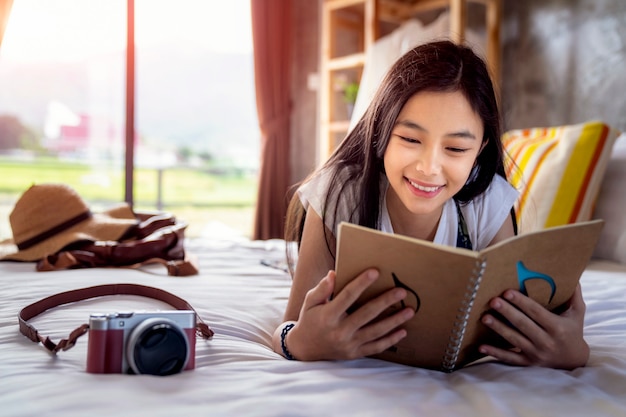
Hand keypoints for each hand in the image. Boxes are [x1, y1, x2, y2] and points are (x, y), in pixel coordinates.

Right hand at [284, 269, 414, 360]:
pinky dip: (390, 340)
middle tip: (401, 291)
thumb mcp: (310, 302)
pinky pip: (375, 347)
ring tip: (409, 310)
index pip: (347, 296)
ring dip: (394, 321)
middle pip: (366, 314)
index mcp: (328, 315)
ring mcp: (348, 344)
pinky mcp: (354, 353)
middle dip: (385, 301)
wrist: (304, 348)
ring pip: (375, 332)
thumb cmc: (309, 320)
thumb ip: (322, 289)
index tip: (375, 272)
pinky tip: (403, 331)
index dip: (361, 283)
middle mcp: (339, 331)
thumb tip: (334, 274)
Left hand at [478, 284, 588, 368]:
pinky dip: (495, 353)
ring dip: (498, 328)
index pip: (536, 312)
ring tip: (485, 317)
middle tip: (493, 301)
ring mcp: (536, 353)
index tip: (507, 292)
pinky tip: (481, 346)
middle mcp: (547, 341)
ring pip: (514, 340)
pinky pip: (510, 358)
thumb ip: (573, 295)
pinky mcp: (528, 363)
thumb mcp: (577, 313)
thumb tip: (572, 276)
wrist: (574, 361)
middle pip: (523, 324)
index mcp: (557, 327)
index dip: (522, 302)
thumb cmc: (573, 331)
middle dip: (507, 312)